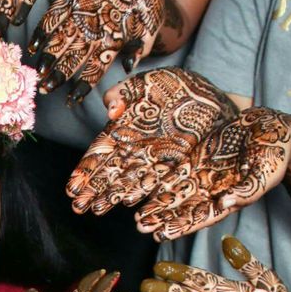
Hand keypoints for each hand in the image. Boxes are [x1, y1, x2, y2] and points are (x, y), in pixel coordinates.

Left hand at [30, 0, 163, 103]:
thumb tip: (129, 67)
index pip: (95, 69)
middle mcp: (91, 32)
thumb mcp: (152, 21)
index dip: (83, 85)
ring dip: (49, 57)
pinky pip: (53, 16)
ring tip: (40, 71)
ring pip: (60, 41)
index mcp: (110, 42)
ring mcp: (79, 14)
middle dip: (59, 75)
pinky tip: (34, 46)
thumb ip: (140, 44)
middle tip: (45, 89)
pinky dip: (43, 31)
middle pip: (72, 59)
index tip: (72, 100)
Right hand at [67, 68, 236, 213]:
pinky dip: (147, 199)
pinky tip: (135, 209)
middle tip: (77, 207)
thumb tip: (110, 111)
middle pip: (111, 173)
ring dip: (114, 197)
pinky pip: (160, 187)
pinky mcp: (177, 172)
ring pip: (130, 183)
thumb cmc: (180, 87)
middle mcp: (136, 151)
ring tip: (98, 210)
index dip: (86, 170)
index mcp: (125, 131)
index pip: (101, 152)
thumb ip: (126, 92)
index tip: (72, 186)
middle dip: (94, 190)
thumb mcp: (151, 81)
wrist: (218, 100)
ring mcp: (156, 164)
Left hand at [136, 107, 290, 240]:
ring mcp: (201, 175)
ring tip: (137, 214)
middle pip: (181, 209)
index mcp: (227, 200)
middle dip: (162, 218)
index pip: (200, 218)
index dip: (181, 227)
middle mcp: (210, 191)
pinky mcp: (195, 159)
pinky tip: (142, 187)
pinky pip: (173, 171)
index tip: (162, 235)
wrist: (272, 127)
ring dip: (156, 203)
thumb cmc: (275, 152)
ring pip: (174, 192)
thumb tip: (226, 205)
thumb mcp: (265, 173)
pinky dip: (158, 180)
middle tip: (141, 227)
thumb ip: (246, 191)